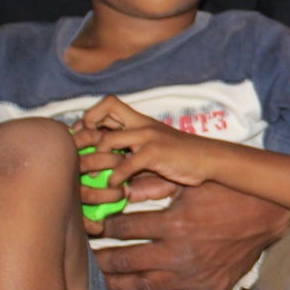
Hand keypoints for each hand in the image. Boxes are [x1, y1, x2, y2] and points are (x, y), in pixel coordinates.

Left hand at [82, 95, 219, 190]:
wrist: (208, 158)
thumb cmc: (181, 155)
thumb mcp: (154, 145)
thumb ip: (134, 147)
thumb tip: (108, 162)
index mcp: (140, 120)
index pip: (109, 104)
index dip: (91, 116)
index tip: (84, 134)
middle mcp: (142, 124)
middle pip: (105, 108)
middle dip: (86, 129)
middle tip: (81, 149)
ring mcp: (148, 137)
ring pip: (108, 140)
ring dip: (95, 159)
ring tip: (94, 174)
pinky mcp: (155, 153)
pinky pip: (125, 165)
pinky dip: (115, 178)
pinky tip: (114, 186)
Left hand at [94, 182, 289, 289]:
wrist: (269, 214)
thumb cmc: (229, 192)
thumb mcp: (192, 180)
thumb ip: (156, 185)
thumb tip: (120, 188)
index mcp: (173, 224)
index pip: (123, 228)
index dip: (104, 227)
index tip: (93, 228)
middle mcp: (179, 254)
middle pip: (125, 261)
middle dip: (100, 260)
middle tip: (84, 260)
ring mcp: (194, 276)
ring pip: (144, 287)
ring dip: (118, 286)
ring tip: (102, 283)